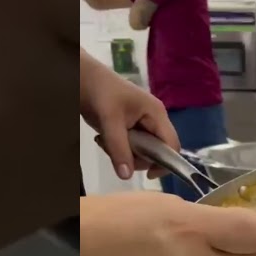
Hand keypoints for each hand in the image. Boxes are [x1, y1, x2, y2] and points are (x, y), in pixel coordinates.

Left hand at [80, 49, 179, 180]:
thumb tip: (127, 176)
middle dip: (136, 157)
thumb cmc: (101, 92)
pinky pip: (130, 148)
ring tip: (105, 141)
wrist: (83, 79)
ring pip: (142, 152)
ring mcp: (142, 125)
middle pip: (157, 152)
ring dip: (123, 153)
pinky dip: (117, 149)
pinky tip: (104, 138)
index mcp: (156, 114)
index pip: (172, 145)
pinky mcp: (131, 128)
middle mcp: (153, 120)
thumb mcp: (110, 121)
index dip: (166, 162)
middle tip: (115, 151)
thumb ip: (119, 148)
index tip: (148, 174)